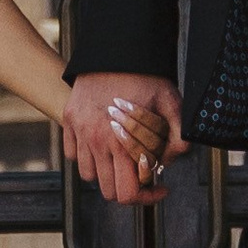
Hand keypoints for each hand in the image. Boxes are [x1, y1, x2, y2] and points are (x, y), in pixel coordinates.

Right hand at [65, 71, 184, 207]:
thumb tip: (169, 163)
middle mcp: (98, 141)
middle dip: (129, 188)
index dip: (149, 197)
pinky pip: (74, 155)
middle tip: (142, 174)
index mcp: (123, 143)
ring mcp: (80, 132)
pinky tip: (104, 145)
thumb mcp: (172, 106)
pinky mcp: (69, 121)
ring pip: (90, 175)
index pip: (129, 193)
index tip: (160, 187)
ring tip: (123, 158)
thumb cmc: (146, 78)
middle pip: (109, 191)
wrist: (117, 50)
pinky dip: (88, 156)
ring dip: (107, 173)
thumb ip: (178, 139)